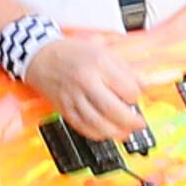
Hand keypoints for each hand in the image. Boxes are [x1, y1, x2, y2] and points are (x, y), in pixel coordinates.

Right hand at [29, 31, 152, 143]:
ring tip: (125, 133)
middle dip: (131, 121)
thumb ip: (125, 69)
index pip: (127, 89)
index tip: (136, 98)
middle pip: (113, 109)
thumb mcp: (103, 52)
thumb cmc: (72, 53)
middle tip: (139, 123)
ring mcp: (73, 97)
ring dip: (115, 132)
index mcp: (99, 65)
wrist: (40, 56)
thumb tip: (144, 84)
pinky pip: (82, 127)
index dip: (136, 97)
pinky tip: (105, 133)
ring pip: (97, 123)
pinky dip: (96, 133)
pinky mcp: (64, 108)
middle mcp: (85, 82)